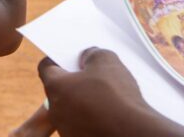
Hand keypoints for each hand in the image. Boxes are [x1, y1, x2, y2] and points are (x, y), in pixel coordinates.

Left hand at [39, 49, 183, 136]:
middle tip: (91, 76)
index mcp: (55, 87)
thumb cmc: (118, 98)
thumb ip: (91, 54)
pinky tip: (110, 115)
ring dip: (83, 102)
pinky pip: (83, 125)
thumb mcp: (106, 61)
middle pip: (60, 89)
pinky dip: (92, 119)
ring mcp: (68, 129)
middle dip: (74, 81)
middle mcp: (56, 110)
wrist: (136, 134)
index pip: (46, 67)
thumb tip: (87, 58)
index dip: (57, 59)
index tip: (69, 58)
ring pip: (71, 109)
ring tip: (105, 98)